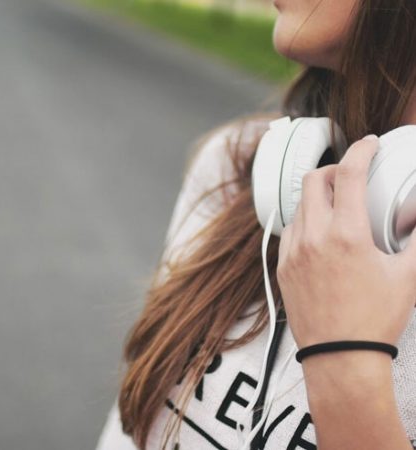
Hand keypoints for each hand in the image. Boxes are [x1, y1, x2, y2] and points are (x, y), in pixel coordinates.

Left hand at [277, 135, 415, 350]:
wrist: (339, 356)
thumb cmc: (375, 319)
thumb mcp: (408, 276)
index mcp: (347, 234)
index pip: (348, 174)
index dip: (360, 150)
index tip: (369, 143)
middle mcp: (314, 237)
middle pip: (314, 180)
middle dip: (333, 168)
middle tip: (351, 175)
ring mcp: (293, 252)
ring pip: (300, 205)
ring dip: (318, 196)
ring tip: (338, 206)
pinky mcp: (282, 266)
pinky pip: (291, 230)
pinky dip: (306, 221)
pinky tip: (321, 233)